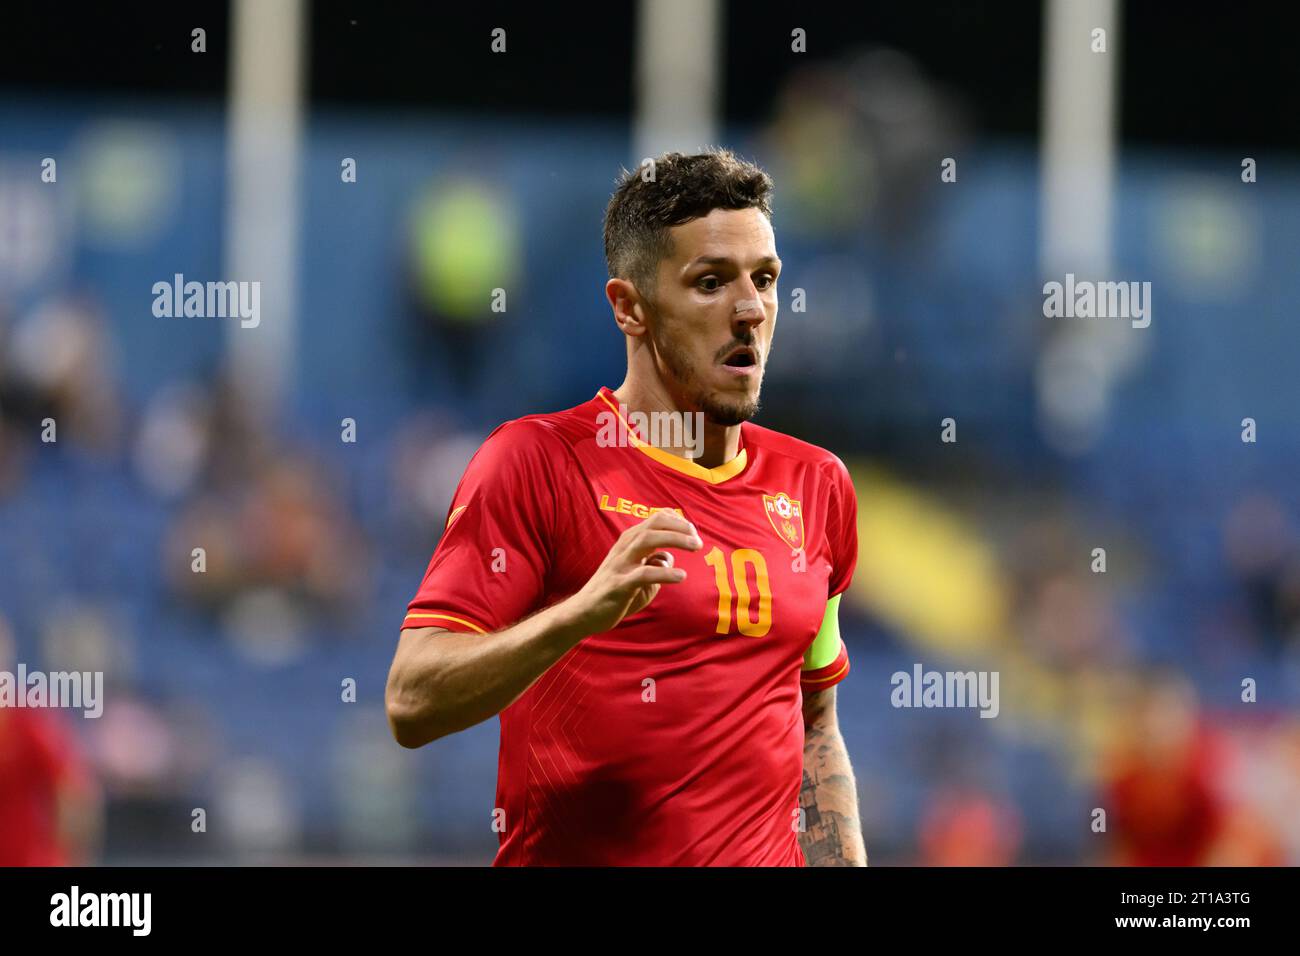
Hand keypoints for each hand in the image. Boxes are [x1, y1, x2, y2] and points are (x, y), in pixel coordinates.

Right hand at [564, 510, 701, 635]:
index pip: (655, 519)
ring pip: (648, 541)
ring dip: (675, 540)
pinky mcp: (619, 585)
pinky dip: (665, 572)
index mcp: (628, 542)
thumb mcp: (638, 574)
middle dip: (680, 527)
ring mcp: (620, 565)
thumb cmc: (613, 592)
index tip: (693, 532)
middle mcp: (624, 548)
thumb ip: (655, 563)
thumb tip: (670, 557)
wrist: (584, 613)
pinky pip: (644, 574)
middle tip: (698, 540)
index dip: (677, 521)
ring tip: (695, 546)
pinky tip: (681, 576)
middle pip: (654, 524)